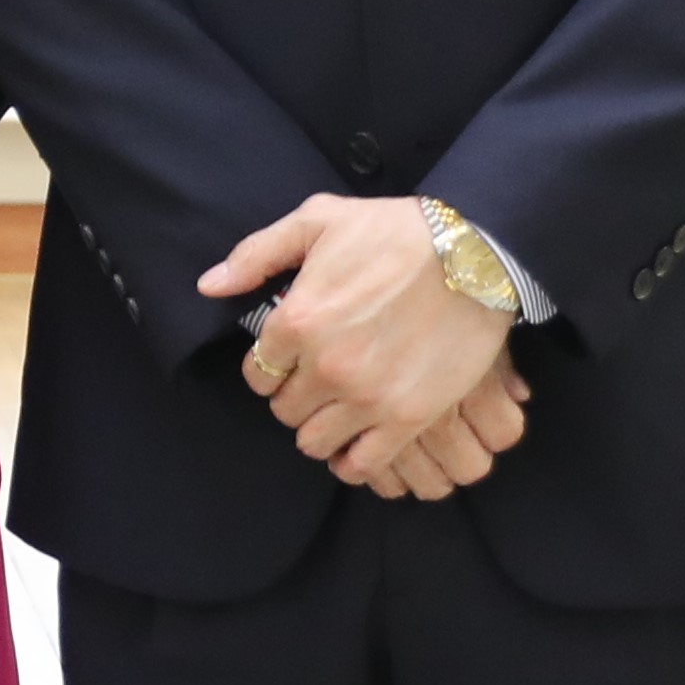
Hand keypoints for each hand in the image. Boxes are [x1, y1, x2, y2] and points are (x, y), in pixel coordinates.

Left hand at [202, 194, 520, 489]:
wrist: (474, 252)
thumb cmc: (395, 230)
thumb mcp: (319, 220)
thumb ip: (257, 254)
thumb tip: (209, 285)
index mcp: (297, 319)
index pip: (256, 372)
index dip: (270, 367)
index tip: (290, 360)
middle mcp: (325, 366)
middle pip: (284, 411)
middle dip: (295, 397)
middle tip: (318, 382)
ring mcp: (366, 397)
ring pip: (314, 442)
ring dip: (321, 429)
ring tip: (338, 410)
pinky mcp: (407, 417)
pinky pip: (362, 464)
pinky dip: (353, 460)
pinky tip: (360, 440)